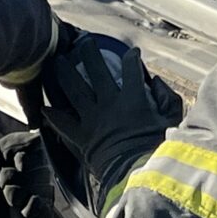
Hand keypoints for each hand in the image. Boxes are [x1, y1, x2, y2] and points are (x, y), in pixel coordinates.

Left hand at [41, 35, 172, 205]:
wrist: (136, 175)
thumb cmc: (157, 150)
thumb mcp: (172, 122)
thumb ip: (168, 99)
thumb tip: (157, 82)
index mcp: (133, 98)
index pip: (131, 69)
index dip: (131, 58)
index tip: (132, 52)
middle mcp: (109, 104)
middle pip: (96, 71)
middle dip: (89, 53)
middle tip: (83, 42)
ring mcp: (93, 120)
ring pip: (74, 90)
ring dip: (65, 74)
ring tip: (57, 61)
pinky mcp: (82, 138)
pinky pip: (64, 125)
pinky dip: (54, 117)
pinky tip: (44, 108)